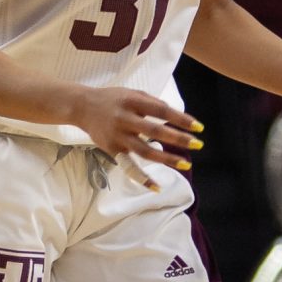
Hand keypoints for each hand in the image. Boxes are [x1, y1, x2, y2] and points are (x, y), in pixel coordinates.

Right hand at [70, 86, 199, 169]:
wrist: (82, 107)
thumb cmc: (113, 99)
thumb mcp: (133, 94)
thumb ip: (153, 103)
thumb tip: (176, 116)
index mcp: (133, 102)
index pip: (162, 111)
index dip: (181, 119)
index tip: (199, 127)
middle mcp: (125, 119)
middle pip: (155, 132)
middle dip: (178, 139)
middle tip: (197, 144)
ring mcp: (118, 136)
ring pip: (145, 151)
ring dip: (167, 159)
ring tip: (185, 164)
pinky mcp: (112, 150)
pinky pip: (129, 166)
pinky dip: (141, 178)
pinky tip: (156, 187)